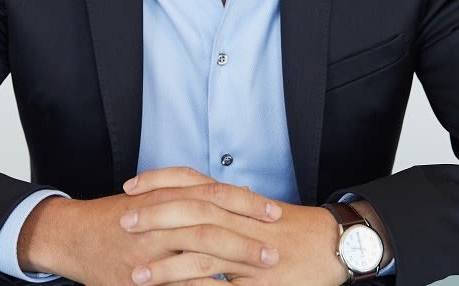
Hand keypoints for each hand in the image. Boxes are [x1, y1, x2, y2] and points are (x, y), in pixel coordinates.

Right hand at [17, 167, 282, 285]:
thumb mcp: (152, 196)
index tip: (275, 213)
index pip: (214, 195)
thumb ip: (188, 194)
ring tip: (261, 273)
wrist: (73, 235)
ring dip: (233, 265)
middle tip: (274, 251)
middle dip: (246, 239)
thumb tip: (232, 196)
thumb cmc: (119, 216)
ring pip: (198, 256)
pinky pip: (179, 285)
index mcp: (165, 196)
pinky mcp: (140, 278)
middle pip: (211, 225)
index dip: (246, 203)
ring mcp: (149, 251)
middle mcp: (159, 220)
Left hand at [122, 167, 348, 285]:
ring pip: (202, 253)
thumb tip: (192, 199)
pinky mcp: (259, 281)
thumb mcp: (255, 211)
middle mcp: (241, 221)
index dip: (159, 182)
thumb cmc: (294, 230)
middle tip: (123, 221)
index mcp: (237, 202)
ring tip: (135, 274)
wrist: (335, 245)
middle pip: (191, 212)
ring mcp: (250, 252)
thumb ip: (225, 206)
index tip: (130, 186)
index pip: (191, 183)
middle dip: (155, 217)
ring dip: (166, 265)